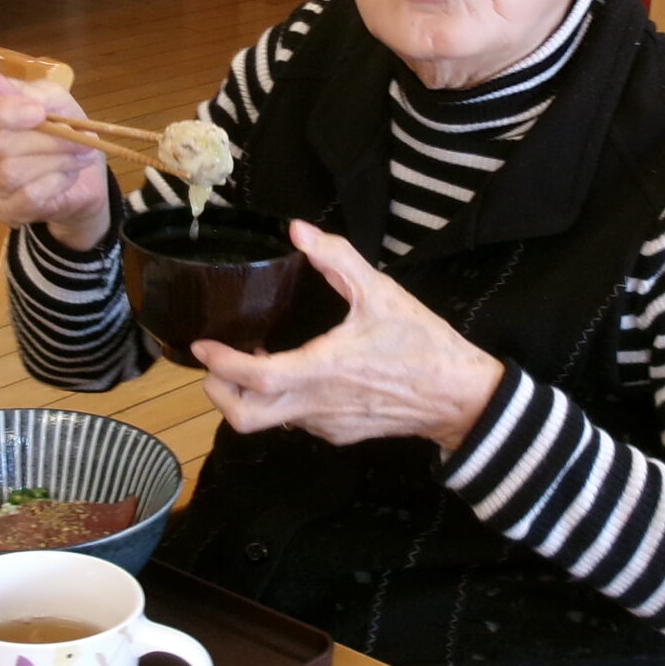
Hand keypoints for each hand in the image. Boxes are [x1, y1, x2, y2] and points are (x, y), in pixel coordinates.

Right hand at [0, 62, 112, 249]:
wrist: (84, 177)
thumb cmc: (61, 131)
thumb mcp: (54, 102)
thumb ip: (23, 90)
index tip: (38, 112)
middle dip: (46, 139)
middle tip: (79, 137)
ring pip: (12, 172)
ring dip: (55, 160)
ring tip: (79, 154)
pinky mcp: (4, 211)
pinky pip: (27, 196)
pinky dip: (55, 181)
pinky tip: (67, 175)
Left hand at [192, 223, 504, 453]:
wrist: (460, 397)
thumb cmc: (423, 345)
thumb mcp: (382, 293)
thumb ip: (337, 259)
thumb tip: (298, 231)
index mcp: (323, 369)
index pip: (255, 378)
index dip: (220, 364)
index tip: (203, 343)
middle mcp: (317, 405)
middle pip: (244, 418)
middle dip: (219, 392)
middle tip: (217, 362)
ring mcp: (326, 424)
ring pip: (269, 422)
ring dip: (251, 395)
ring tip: (257, 357)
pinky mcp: (339, 434)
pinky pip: (297, 422)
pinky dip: (281, 402)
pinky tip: (296, 372)